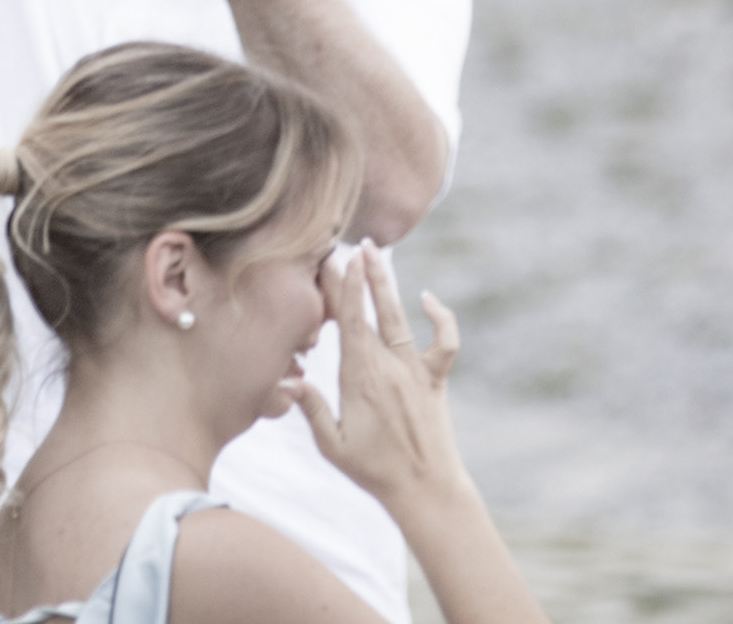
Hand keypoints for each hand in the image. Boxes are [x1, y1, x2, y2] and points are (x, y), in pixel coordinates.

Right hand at [286, 244, 467, 517]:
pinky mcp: (435, 377)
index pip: (351, 323)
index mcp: (359, 378)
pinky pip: (444, 341)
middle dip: (362, 275)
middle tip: (354, 245)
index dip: (345, 289)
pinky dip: (440, 317)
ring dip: (388, 284)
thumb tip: (288, 378)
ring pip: (400, 317)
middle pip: (373, 311)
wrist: (423, 487)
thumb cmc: (372, 470)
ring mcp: (414, 369)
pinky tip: (427, 299)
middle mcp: (388, 366)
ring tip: (376, 255)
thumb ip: (310, 409)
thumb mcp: (332, 446)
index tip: (336, 261)